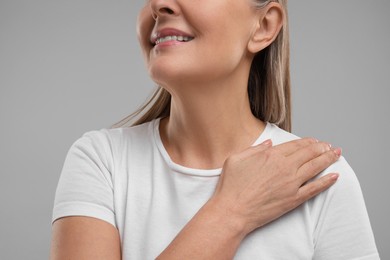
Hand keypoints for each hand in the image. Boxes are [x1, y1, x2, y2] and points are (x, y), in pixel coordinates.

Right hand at [211, 138, 340, 234]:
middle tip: (329, 146)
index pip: (295, 145)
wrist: (233, 211)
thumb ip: (254, 149)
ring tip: (336, 154)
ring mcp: (291, 184)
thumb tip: (269, 144)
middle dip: (322, 147)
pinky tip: (334, 176)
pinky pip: (315, 189)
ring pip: (315, 167)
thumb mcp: (236, 159)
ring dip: (328, 159)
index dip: (308, 142)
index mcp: (271, 155)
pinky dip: (326, 182)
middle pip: (309, 153)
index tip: (314, 141)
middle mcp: (285, 167)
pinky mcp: (294, 199)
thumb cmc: (231, 186)